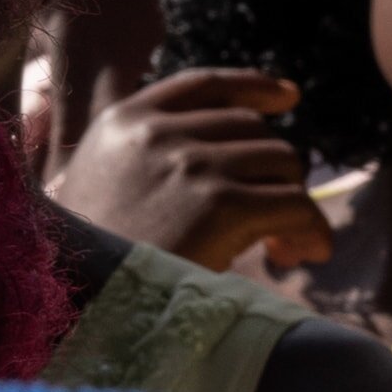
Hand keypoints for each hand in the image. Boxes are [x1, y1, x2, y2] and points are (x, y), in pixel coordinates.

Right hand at [44, 67, 332, 273]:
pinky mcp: (221, 204)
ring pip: (281, 162)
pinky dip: (311, 229)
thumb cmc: (92, 261)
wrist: (80, 305)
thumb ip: (146, 156)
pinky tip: (305, 252)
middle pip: (252, 128)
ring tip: (284, 247)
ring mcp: (189, 164)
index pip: (204, 85)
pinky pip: (296, 204)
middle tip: (277, 222)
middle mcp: (155, 133)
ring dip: (294, 203)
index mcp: (122, 122)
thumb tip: (226, 152)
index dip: (253, 86)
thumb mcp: (100, 185)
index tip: (288, 96)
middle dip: (274, 171)